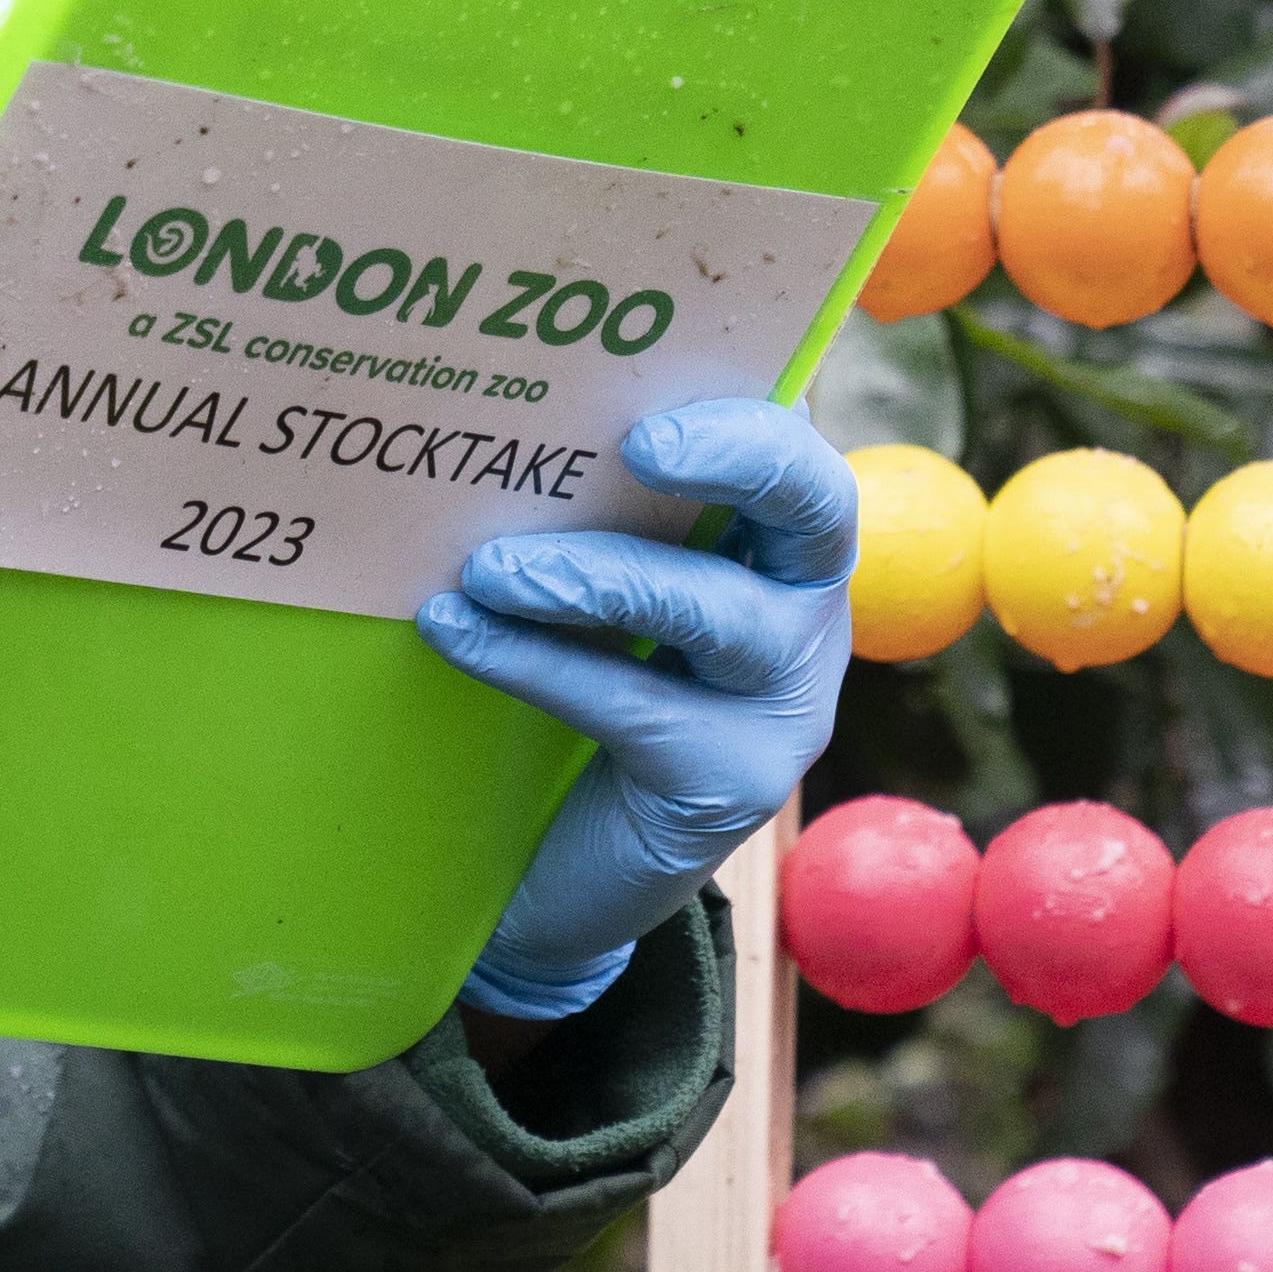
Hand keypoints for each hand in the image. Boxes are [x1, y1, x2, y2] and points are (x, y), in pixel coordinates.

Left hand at [414, 398, 855, 1022]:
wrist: (578, 868)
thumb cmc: (587, 685)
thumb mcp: (604, 586)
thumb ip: (591, 506)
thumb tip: (498, 407)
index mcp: (781, 545)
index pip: (798, 450)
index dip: (750, 417)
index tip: (659, 402)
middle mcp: (808, 615)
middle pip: (816, 512)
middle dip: (742, 460)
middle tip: (638, 444)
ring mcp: (782, 707)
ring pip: (720, 617)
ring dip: (599, 576)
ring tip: (491, 566)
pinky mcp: (728, 783)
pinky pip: (635, 706)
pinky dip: (536, 661)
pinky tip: (456, 632)